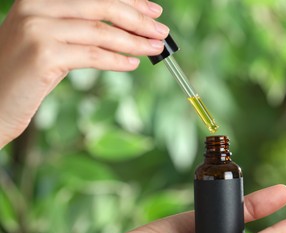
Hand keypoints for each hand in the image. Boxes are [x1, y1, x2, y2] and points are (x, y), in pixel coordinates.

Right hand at [0, 0, 168, 147]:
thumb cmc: (25, 73)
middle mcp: (36, 7)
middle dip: (138, 19)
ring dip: (134, 41)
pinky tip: (133, 64)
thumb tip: (124, 29)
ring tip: (155, 49)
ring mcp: (38, 30)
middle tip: (161, 32)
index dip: (129, 0)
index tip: (153, 11)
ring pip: (101, 32)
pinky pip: (92, 55)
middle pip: (101, 7)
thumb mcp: (51, 42)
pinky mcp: (44, 56)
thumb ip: (81, 30)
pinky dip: (117, 60)